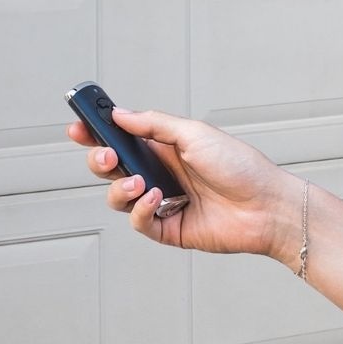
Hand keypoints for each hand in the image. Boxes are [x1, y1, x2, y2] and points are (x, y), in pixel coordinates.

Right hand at [69, 107, 303, 264]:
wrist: (265, 205)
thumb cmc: (239, 165)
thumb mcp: (194, 134)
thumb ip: (154, 124)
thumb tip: (119, 114)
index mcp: (165, 148)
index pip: (122, 139)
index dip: (97, 135)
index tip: (76, 127)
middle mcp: (161, 174)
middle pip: (113, 169)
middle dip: (100, 161)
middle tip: (107, 156)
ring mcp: (163, 203)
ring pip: (119, 198)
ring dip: (120, 189)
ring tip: (139, 182)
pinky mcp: (169, 229)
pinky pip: (139, 222)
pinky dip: (140, 211)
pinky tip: (156, 199)